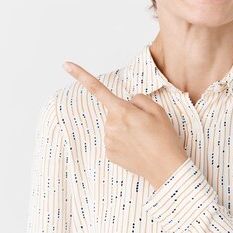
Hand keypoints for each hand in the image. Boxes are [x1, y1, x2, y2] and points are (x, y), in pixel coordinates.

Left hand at [62, 61, 188, 189]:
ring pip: (114, 126)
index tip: (66, 64)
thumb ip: (139, 100)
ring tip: (143, 139)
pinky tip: (137, 148)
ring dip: (125, 129)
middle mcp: (111, 125)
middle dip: (126, 114)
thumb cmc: (164, 138)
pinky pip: (114, 140)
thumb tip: (128, 103)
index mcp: (122, 111)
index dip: (80, 75)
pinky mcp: (109, 154)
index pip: (97, 88)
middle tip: (145, 126)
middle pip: (114, 111)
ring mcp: (108, 141)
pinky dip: (124, 142)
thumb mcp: (158, 110)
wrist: (166, 169)